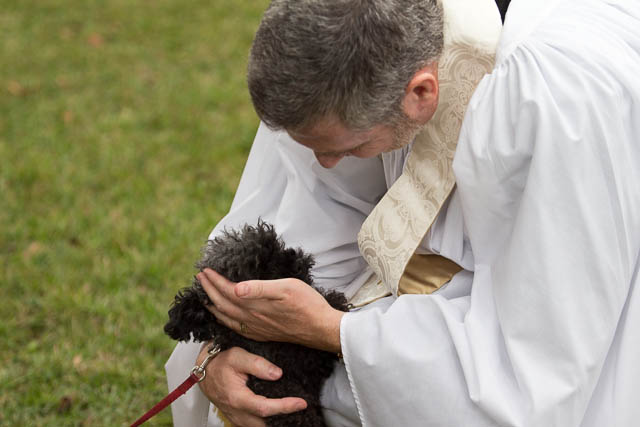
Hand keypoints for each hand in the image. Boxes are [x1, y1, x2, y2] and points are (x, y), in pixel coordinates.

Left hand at [197, 269, 343, 352]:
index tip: (205, 269)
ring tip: (204, 295)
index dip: (214, 280)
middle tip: (199, 276)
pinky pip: (234, 327)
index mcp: (255, 305)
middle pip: (222, 304)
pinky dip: (223, 319)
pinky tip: (222, 316)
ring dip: (212, 305)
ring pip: (225, 317)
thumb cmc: (307, 304)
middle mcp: (251, 319)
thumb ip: (260, 288)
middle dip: (208, 290)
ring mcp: (255, 329)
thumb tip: (236, 288)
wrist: (321, 329)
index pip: (227, 291)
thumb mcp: (287, 288)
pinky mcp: (261, 334)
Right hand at [197, 344, 306, 426]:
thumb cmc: (220, 363)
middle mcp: (237, 412)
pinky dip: (268, 422)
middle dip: (284, 419)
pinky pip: (255, 425)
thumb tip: (277, 374)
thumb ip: (258, 364)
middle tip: (301, 408)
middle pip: (265, 424)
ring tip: (292, 410)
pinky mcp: (238, 419)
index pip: (265, 408)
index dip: (284, 406)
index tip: (300, 403)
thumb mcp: (237, 356)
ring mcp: (237, 418)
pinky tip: (278, 414)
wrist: (205, 372)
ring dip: (276, 422)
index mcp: (237, 398)